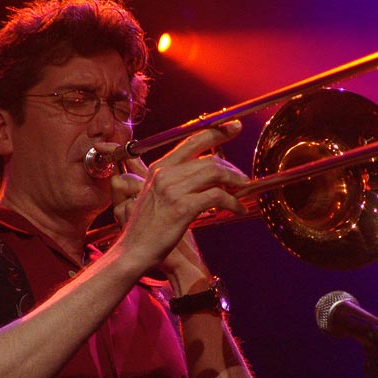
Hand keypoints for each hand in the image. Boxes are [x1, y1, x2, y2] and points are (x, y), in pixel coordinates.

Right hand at [97, 121, 248, 277]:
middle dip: (231, 168)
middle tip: (243, 179)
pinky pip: (217, 196)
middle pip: (209, 159)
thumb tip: (210, 174)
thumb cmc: (148, 228)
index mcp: (159, 168)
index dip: (216, 131)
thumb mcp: (159, 196)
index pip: (191, 140)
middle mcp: (165, 174)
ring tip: (242, 192)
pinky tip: (237, 209)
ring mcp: (173, 190)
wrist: (134, 251)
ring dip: (235, 183)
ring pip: (215, 173)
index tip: (235, 125)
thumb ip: (180, 182)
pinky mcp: (183, 207)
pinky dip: (233, 202)